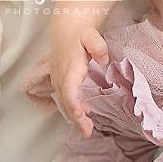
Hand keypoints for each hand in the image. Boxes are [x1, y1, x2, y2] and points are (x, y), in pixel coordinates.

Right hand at [48, 17, 108, 138]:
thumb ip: (98, 45)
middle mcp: (61, 77)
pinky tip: (83, 114)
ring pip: (64, 103)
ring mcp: (58, 80)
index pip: (69, 91)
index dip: (74, 105)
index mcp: (69, 68)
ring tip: (87, 130)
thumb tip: (103, 60)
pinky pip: (64, 98)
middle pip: (66, 102)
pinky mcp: (60, 82)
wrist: (65, 29)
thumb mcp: (90, 34)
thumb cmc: (80, 33)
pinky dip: (72, 108)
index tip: (82, 115)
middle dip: (76, 119)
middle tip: (88, 132)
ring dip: (74, 117)